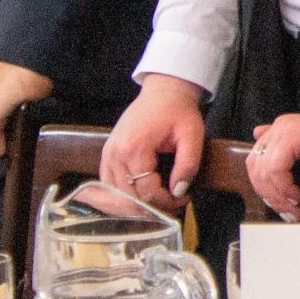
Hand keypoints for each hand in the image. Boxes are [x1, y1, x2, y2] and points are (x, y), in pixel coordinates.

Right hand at [102, 76, 209, 209]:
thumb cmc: (178, 111)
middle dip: (152, 206)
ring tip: (159, 202)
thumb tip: (178, 191)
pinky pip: (108, 183)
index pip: (146, 191)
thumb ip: (188, 165)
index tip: (183, 199)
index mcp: (135, 148)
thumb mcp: (192, 135)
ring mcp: (108, 153)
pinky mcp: (107, 153)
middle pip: (128, 197)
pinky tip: (140, 196)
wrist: (163, 92)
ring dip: (136, 204)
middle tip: (173, 205)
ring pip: (115, 194)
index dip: (166, 201)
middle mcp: (115, 153)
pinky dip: (122, 194)